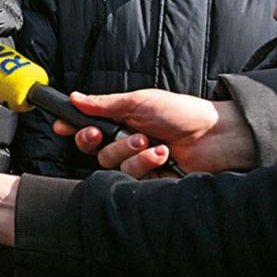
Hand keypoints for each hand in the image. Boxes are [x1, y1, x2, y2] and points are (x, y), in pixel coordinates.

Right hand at [54, 90, 253, 175]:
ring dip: (129, 151)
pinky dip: (144, 163)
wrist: (214, 136)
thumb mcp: (138, 101)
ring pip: (109, 163)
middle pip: (92, 149)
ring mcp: (135, 161)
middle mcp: (124, 141)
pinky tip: (161, 154)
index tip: (62, 125)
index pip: (87, 126)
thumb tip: (75, 97)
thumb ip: (104, 103)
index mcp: (120, 120)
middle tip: (105, 133)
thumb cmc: (180, 113)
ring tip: (151, 142)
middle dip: (97, 140)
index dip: (72, 127)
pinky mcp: (147, 179)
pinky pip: (129, 176)